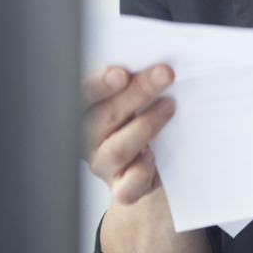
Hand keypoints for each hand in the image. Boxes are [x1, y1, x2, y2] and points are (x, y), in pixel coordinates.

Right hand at [82, 63, 176, 204]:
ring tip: (169, 106)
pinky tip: (153, 155)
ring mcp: (103, 165)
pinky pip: (128, 187)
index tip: (121, 73)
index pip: (82, 95)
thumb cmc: (137, 116)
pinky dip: (141, 171)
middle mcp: (87, 139)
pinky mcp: (122, 188)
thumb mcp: (131, 95)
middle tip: (165, 74)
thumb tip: (156, 64)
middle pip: (103, 117)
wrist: (148, 160)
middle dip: (136, 93)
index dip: (99, 84)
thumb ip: (133, 81)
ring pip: (117, 149)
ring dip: (146, 125)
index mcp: (83, 110)